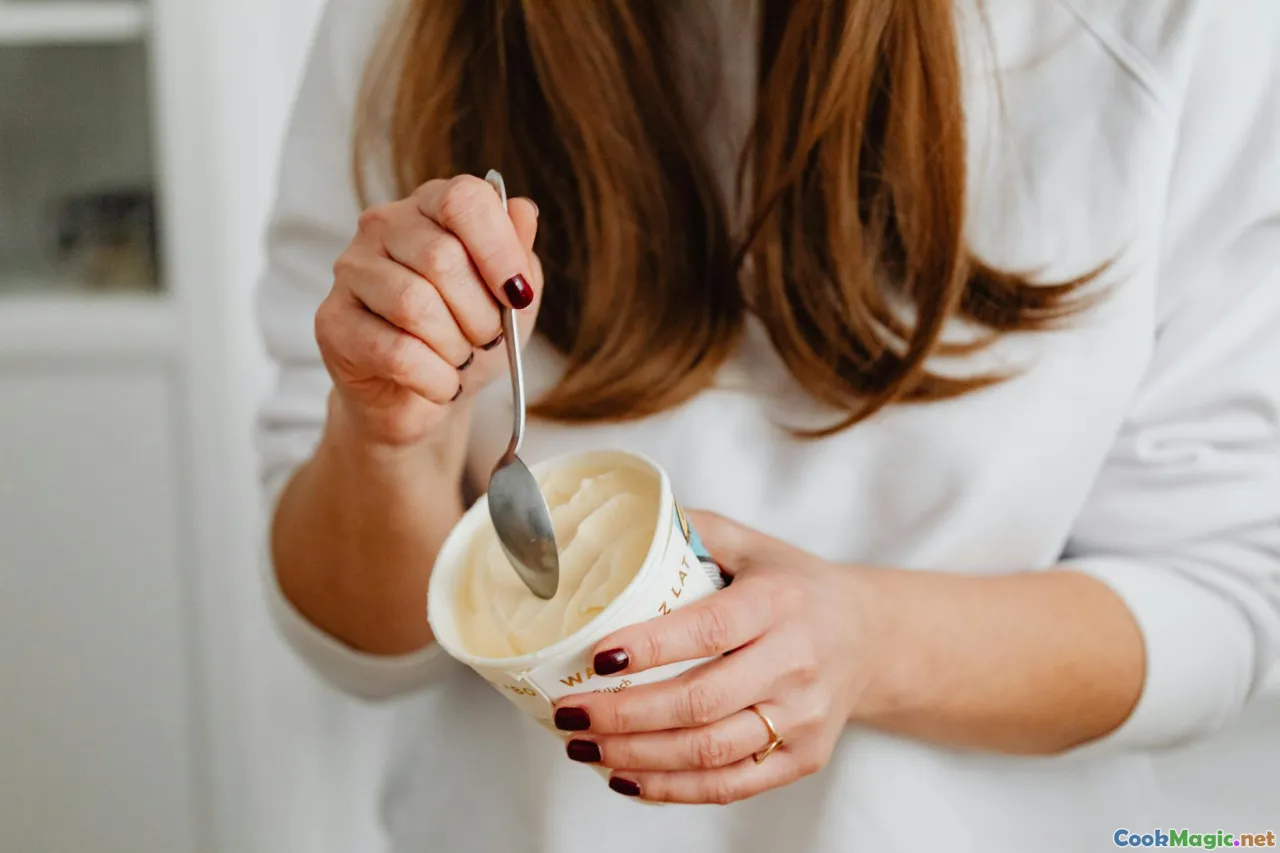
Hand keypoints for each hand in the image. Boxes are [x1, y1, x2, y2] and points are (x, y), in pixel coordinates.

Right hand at [315, 174, 542, 446]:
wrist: (426, 394)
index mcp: (431, 206)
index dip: (499, 250)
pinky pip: (395, 352)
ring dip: (455, 348)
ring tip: (460, 359)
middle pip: (443, 259)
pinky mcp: (332, 321)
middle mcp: (384, 226)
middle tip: (487, 340)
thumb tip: (524, 211)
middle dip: (481, 315)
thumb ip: (519, 252)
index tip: (518, 295)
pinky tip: (441, 383)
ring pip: (414, 305)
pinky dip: (434, 378)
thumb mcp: (511, 297)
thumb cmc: (469, 335)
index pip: (463, 200)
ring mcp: (351, 270)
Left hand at [552, 511, 872, 803]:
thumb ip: (689, 530)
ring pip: (709, 752)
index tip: (596, 657)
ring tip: (584, 746)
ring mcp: (803, 717)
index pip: (709, 630)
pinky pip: (730, 785)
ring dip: (637, 756)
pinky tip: (626, 776)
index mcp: (779, 602)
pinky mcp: (803, 757)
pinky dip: (672, 788)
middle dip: (624, 715)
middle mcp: (796, 662)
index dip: (649, 648)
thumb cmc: (793, 586)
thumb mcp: (750, 544)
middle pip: (700, 702)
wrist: (867, 635)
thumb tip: (617, 524)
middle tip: (570, 712)